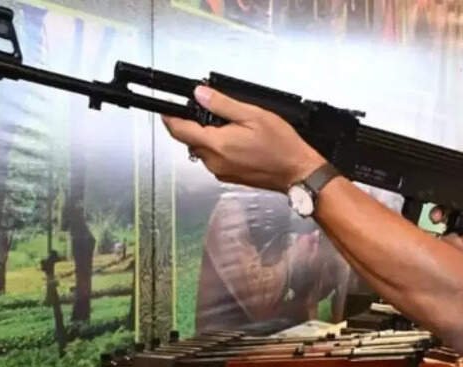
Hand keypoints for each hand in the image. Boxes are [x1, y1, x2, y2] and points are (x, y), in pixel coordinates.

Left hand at [162, 86, 327, 191]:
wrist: (297, 172)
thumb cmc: (280, 145)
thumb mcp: (252, 115)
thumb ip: (223, 104)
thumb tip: (200, 94)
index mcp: (216, 145)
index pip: (180, 131)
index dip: (170, 118)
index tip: (166, 109)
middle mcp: (213, 161)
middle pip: (190, 140)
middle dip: (195, 125)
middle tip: (213, 112)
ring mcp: (220, 171)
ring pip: (202, 150)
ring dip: (209, 137)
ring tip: (233, 127)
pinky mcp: (228, 177)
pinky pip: (214, 159)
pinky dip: (219, 148)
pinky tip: (238, 141)